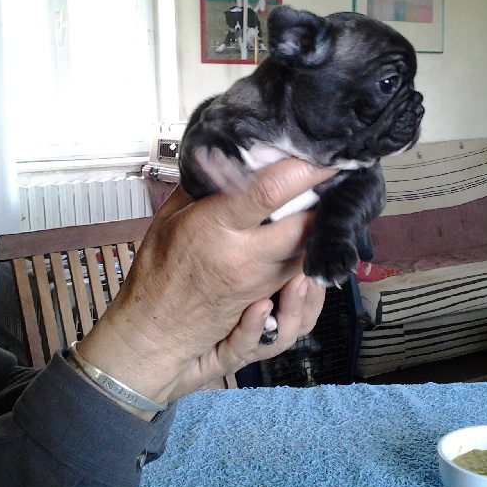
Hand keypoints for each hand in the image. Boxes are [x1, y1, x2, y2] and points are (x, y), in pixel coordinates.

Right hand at [76, 158, 335, 412]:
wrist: (152, 332)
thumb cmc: (156, 272)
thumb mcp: (168, 220)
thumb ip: (200, 187)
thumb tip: (226, 153)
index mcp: (214, 228)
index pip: (269, 192)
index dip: (303, 170)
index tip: (325, 153)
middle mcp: (243, 257)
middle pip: (304, 225)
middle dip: (326, 200)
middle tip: (334, 179)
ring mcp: (260, 284)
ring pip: (309, 253)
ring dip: (323, 229)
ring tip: (329, 207)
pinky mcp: (268, 302)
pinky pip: (302, 276)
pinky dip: (312, 260)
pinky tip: (313, 246)